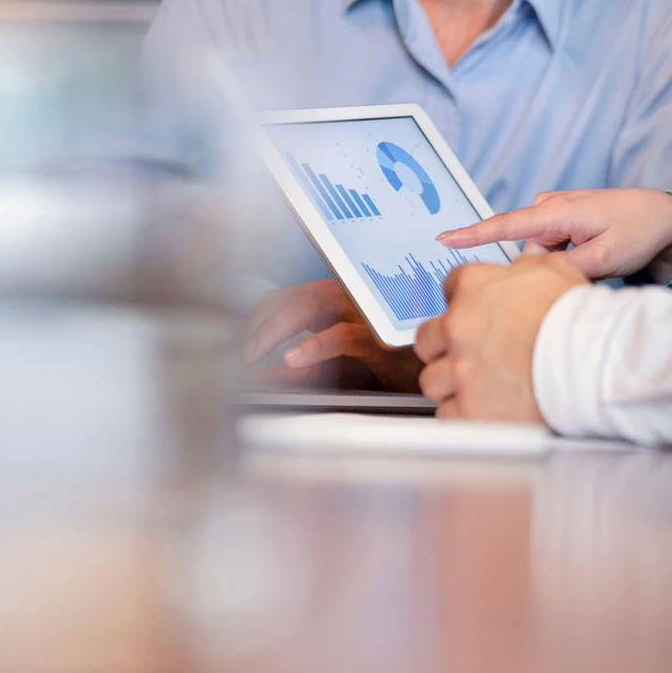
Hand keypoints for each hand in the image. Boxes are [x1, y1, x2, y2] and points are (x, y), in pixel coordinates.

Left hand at [241, 278, 422, 391]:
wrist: (431, 371)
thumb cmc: (387, 367)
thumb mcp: (336, 364)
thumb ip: (301, 366)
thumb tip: (264, 375)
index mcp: (337, 298)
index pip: (285, 297)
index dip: (257, 316)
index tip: (239, 339)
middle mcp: (348, 298)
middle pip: (291, 298)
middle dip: (258, 324)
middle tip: (242, 352)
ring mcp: (363, 313)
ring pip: (309, 307)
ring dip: (275, 330)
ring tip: (255, 353)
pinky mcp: (378, 336)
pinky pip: (341, 335)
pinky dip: (313, 346)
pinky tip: (292, 360)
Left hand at [414, 255, 586, 420]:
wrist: (593, 363)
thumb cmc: (579, 318)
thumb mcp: (557, 269)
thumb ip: (529, 266)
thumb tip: (523, 265)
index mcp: (474, 287)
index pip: (450, 287)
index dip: (465, 302)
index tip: (475, 314)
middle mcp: (458, 326)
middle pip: (427, 337)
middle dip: (444, 346)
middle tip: (469, 354)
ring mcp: (460, 369)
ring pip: (432, 379)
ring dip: (451, 383)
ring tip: (478, 386)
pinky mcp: (467, 408)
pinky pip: (447, 413)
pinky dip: (462, 413)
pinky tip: (482, 408)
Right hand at [436, 188, 671, 282]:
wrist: (661, 215)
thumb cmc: (637, 231)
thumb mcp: (607, 258)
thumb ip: (565, 270)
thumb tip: (534, 280)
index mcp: (557, 212)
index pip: (506, 225)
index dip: (473, 234)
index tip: (444, 239)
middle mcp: (549, 208)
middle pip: (526, 254)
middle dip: (546, 271)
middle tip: (588, 271)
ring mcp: (553, 213)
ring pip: (537, 255)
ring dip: (558, 267)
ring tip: (597, 262)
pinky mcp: (559, 221)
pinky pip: (547, 250)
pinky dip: (563, 259)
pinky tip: (592, 257)